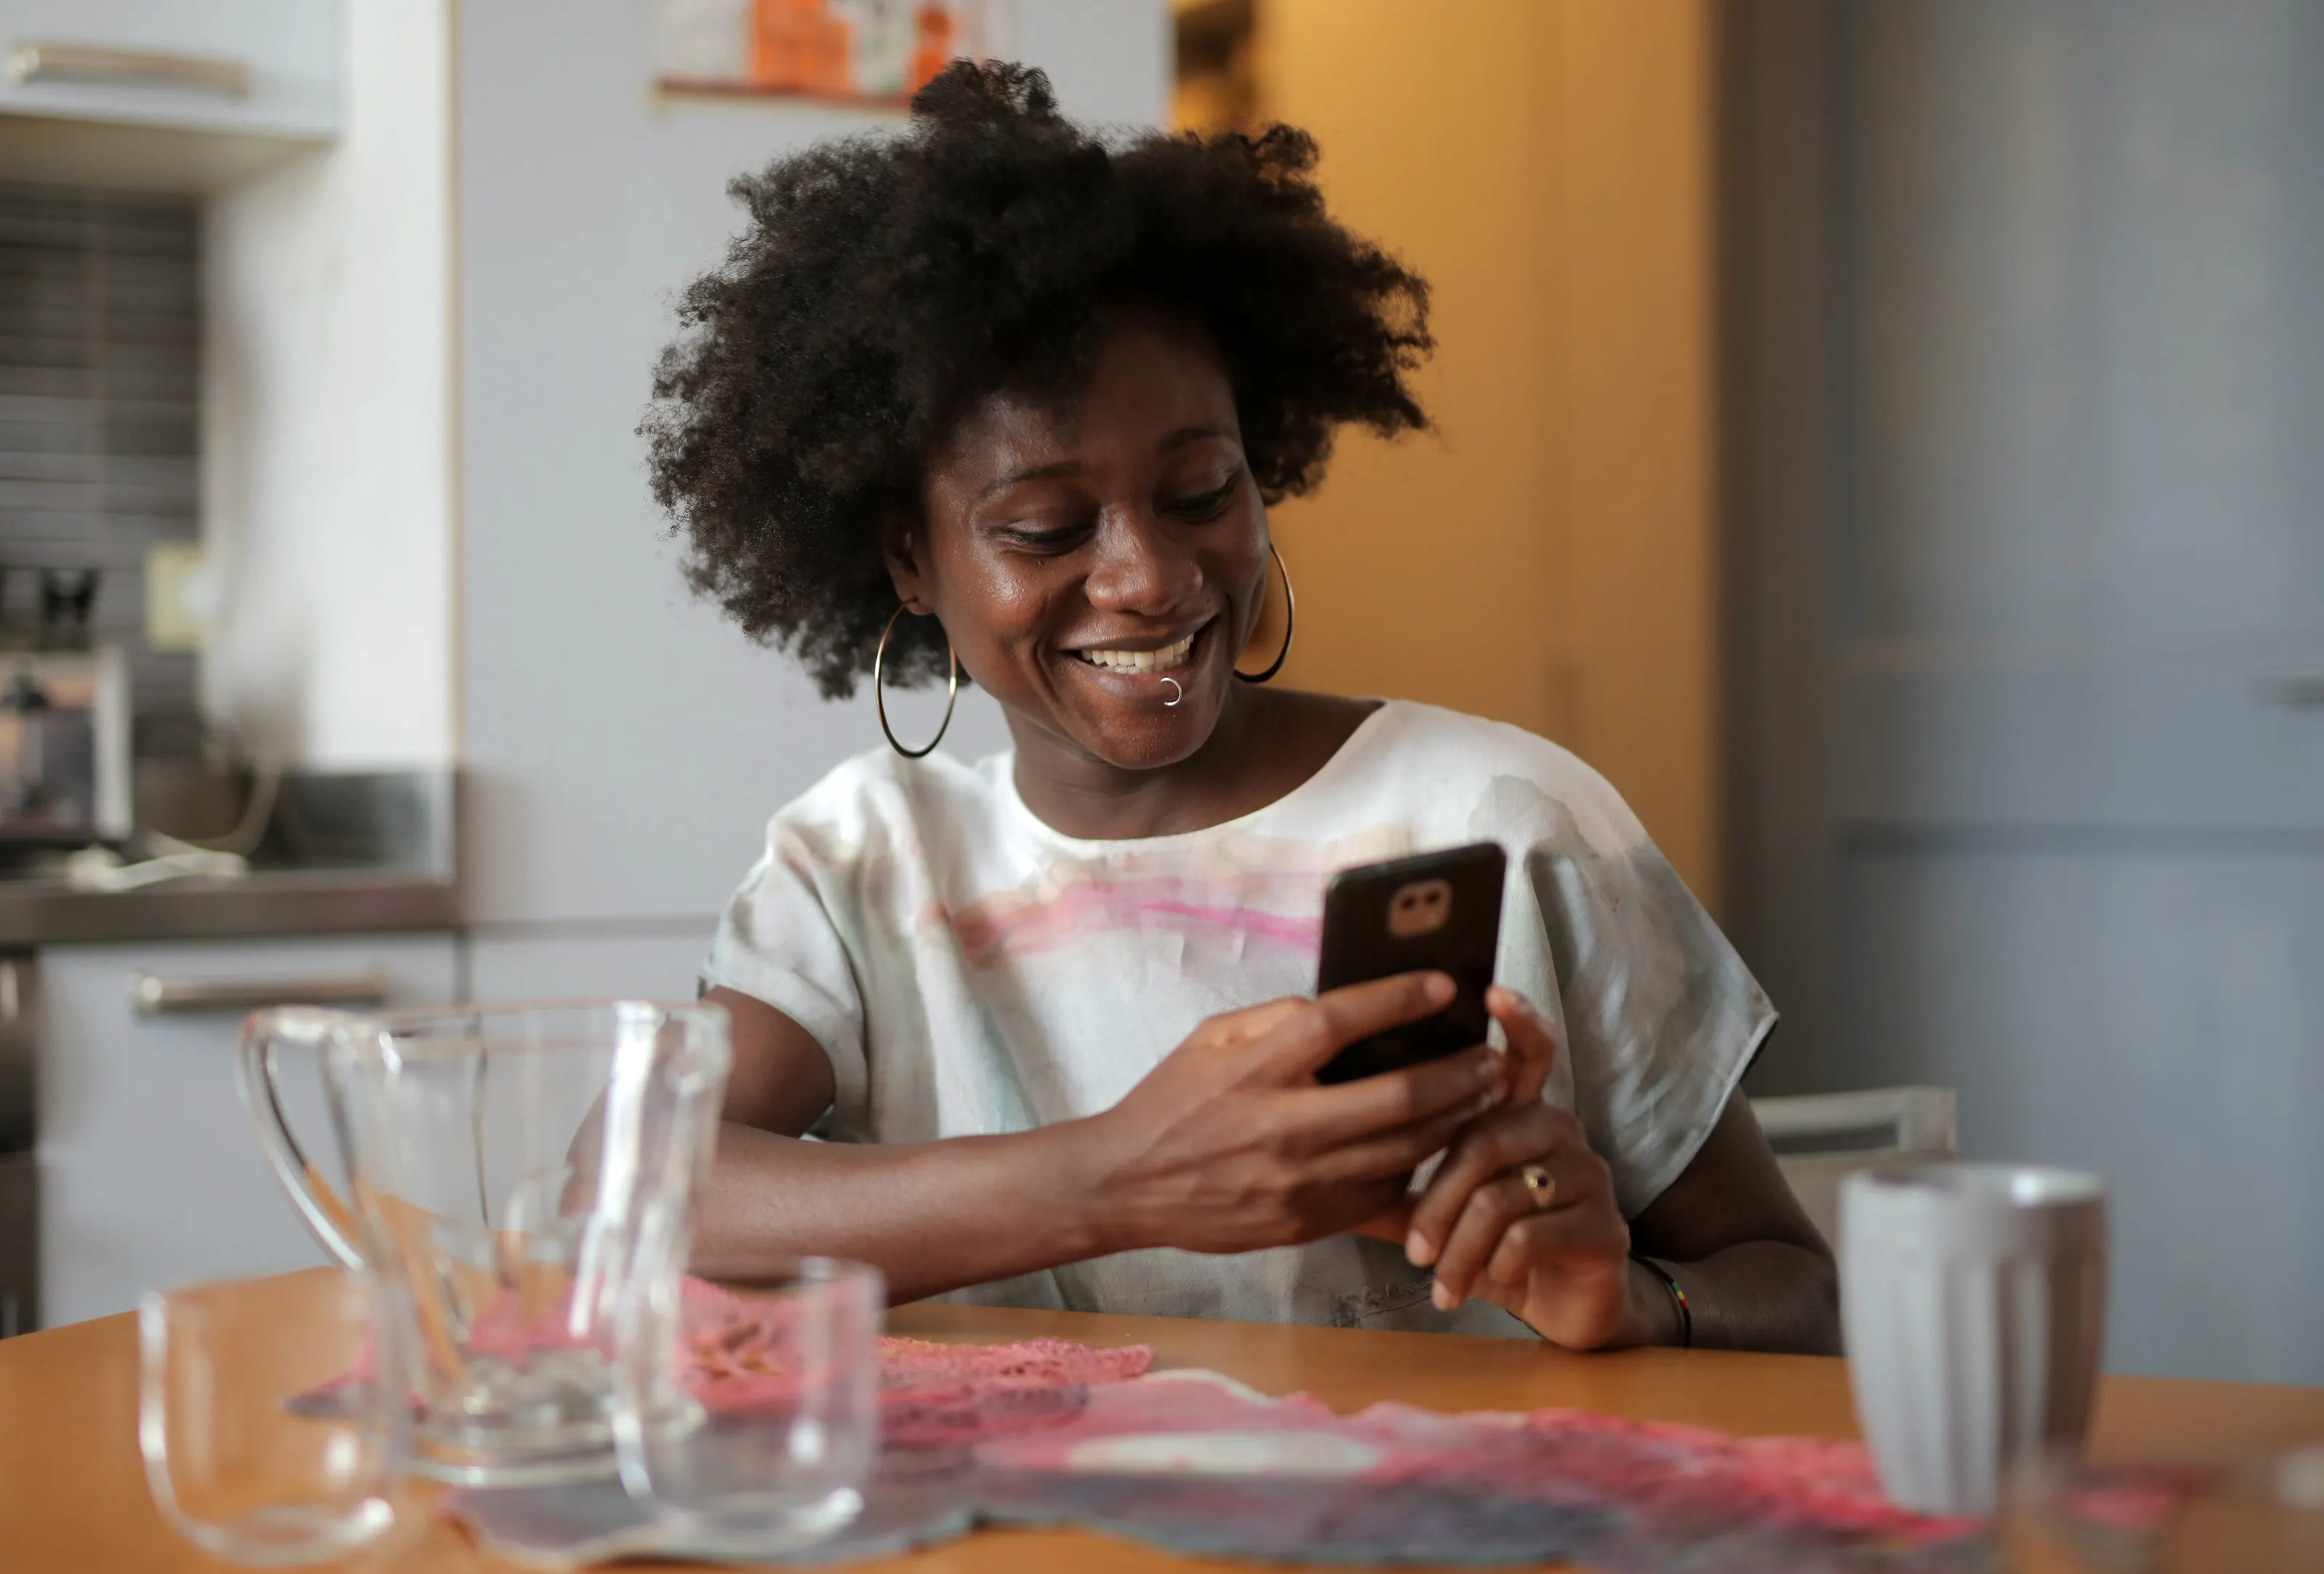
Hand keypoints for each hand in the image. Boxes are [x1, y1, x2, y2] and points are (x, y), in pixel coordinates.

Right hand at [1079, 972, 1509, 1256]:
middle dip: (1455, 1074)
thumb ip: (1276, 1019)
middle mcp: (1282, 1127)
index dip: (1397, 999)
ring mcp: (1297, 1182)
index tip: (1442, 984)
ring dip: (1451, 1121)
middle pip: (1395, 1097)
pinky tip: (1433, 1143)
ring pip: (1402, 1151)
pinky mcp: (1306, 1222)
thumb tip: (1341, 1007)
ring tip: (1480, 1095)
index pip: (1339, 1023)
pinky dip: (1414, 1166)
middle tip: (1489, 1057)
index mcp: (1255, 1070)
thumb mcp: (1210, 1039)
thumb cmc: (1171, 1102)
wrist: (1126, 1186)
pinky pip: (1380, 1191)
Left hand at [1366, 987, 1649, 1348]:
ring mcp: (1588, 1175)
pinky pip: (1528, 1237)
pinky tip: (1487, 1283)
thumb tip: (1326, 1144)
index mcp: (1518, 1113)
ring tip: (1441, 1281)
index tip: (1490, 991)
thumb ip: (1399, 1173)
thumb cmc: (1492, 1245)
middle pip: (1485, 1138)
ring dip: (1460, 1248)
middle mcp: (1559, 1130)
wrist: (1563, 1308)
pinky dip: (1494, 1268)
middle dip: (1438, 1201)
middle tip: (1414, 1251)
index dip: (1515, 1021)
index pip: (1523, 1053)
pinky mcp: (1603, 1226)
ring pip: (1500, 1197)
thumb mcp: (1442, 1207)